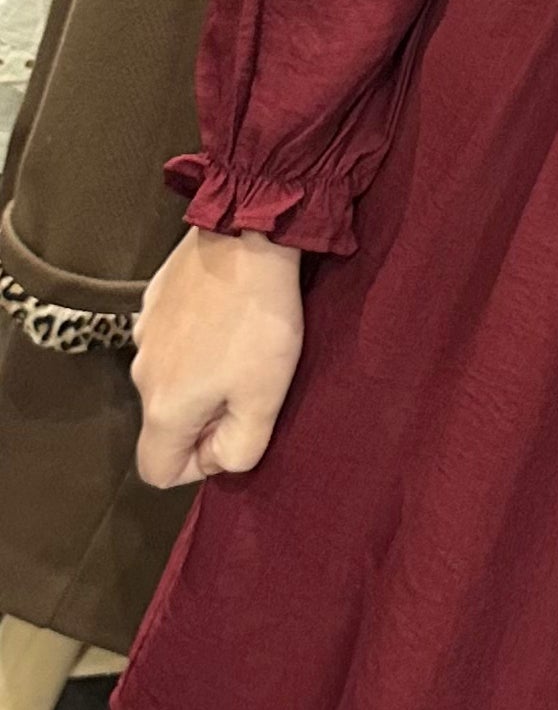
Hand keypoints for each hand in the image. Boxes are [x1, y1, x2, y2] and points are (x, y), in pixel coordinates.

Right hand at [133, 227, 304, 490]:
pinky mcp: (152, 303)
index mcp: (164, 409)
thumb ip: (239, 449)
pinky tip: (228, 317)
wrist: (244, 238)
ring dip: (201, 377)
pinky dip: (196, 342)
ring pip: (168, 380)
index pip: (155, 471)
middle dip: (205, 417)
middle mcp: (140, 375)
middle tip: (250, 384)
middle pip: (165, 423)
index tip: (231, 432)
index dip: (195, 467)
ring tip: (243, 346)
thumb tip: (216, 458)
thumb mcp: (265, 400)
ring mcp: (142, 335)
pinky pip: (171, 342)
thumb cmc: (258, 323)